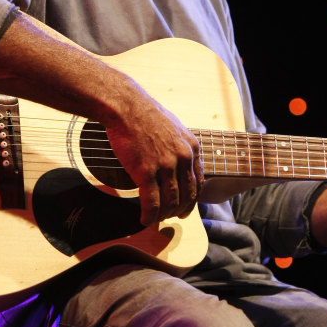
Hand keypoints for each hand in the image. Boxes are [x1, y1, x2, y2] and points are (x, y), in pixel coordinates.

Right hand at [106, 91, 203, 226]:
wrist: (127, 107)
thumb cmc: (146, 116)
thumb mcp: (175, 129)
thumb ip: (181, 148)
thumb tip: (180, 165)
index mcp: (192, 147)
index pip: (199, 182)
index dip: (193, 199)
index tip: (186, 207)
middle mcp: (182, 158)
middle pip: (187, 195)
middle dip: (180, 211)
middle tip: (173, 217)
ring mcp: (165, 165)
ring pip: (170, 202)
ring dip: (163, 215)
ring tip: (156, 219)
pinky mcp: (146, 171)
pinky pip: (152, 202)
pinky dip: (149, 215)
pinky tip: (144, 219)